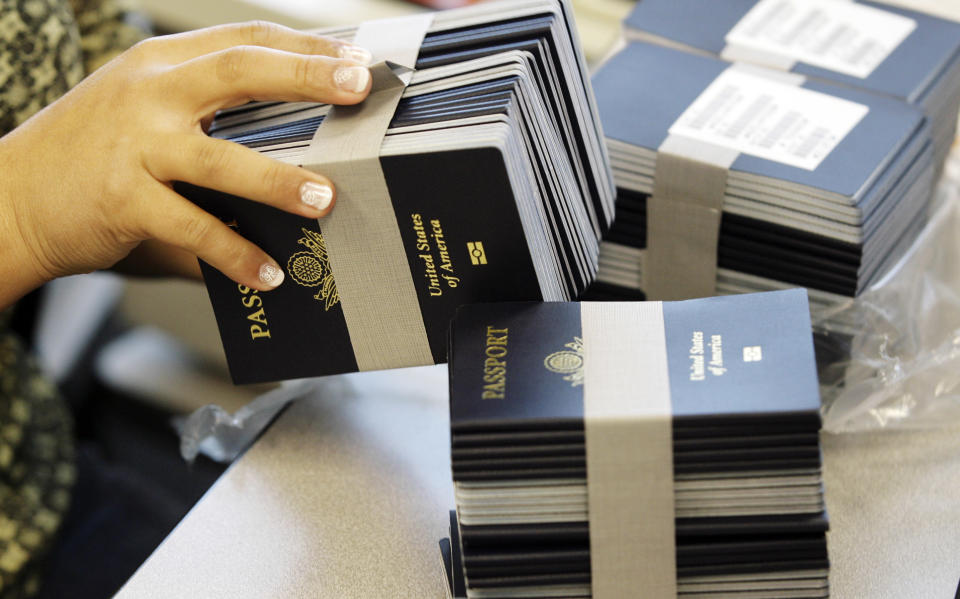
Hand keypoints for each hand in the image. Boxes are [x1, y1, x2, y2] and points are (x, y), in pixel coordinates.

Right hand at [0, 21, 372, 308]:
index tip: (356, 61)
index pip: (244, 40)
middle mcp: (148, 93)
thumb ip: (209, 114)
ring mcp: (133, 145)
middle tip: (359, 89)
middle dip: (306, 76)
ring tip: (325, 199)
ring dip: (278, 180)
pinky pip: (192, 228)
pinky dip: (234, 253)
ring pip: (219, 157)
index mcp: (160, 64)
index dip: (306, 48)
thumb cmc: (90, 155)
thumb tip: (299, 144)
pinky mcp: (122, 200)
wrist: (7, 196)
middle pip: (239, 70)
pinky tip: (267, 272)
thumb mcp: (144, 110)